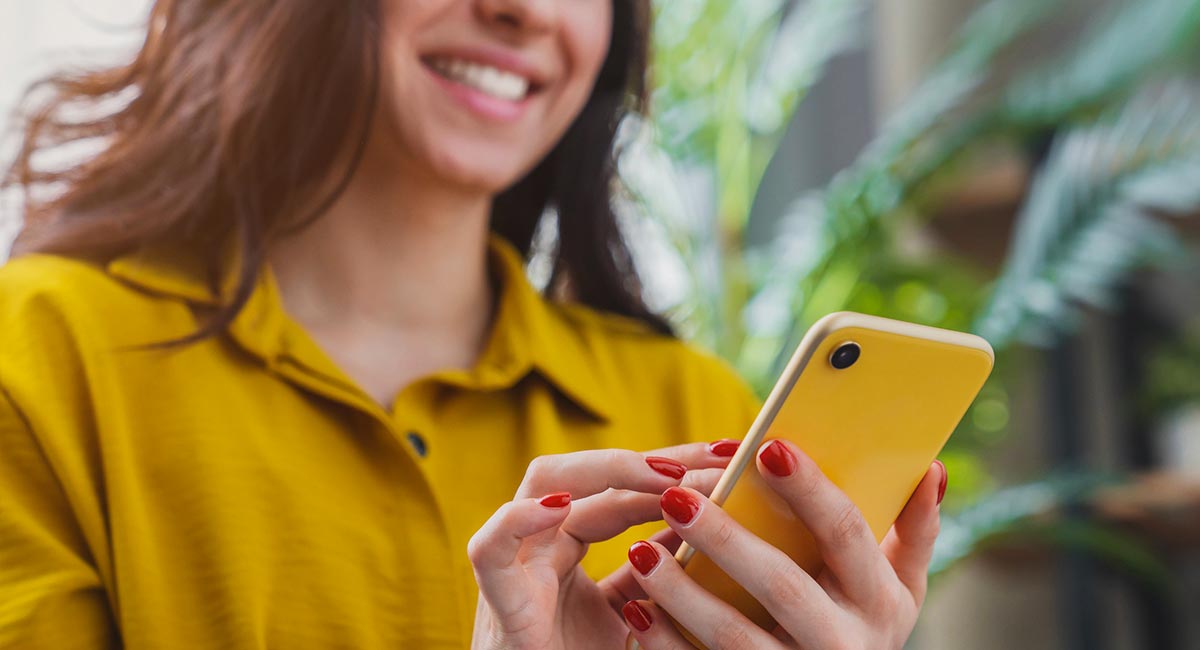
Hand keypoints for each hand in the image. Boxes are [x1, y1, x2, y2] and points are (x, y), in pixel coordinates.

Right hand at [468, 440, 741, 649]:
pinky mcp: (499, 601)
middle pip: (594, 474)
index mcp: (570, 545)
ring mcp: (518, 565)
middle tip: (720, 455)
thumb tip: (705, 525)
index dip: (679, 470)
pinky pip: (492, 549)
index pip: (626, 489)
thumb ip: (657, 574)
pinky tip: (560, 508)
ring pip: (543, 484)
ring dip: (606, 471)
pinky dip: (518, 520)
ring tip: (666, 475)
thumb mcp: (634, 615)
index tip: (733, 458)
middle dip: (658, 459)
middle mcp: (542, 542)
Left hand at [621, 439, 945, 648]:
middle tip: (674, 495)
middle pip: (782, 585)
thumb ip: (913, 530)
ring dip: (683, 596)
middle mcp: (843, 643)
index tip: (767, 447)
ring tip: (638, 551)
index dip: (810, 490)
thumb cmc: (863, 625)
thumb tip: (928, 467)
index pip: (846, 534)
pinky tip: (635, 609)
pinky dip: (667, 645)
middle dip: (726, 540)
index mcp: (879, 600)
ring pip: (735, 638)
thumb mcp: (899, 587)